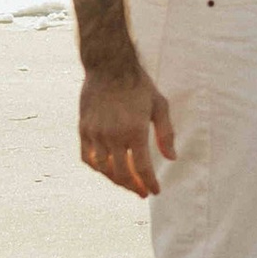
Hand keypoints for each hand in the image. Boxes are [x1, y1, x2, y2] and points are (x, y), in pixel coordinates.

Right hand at [80, 64, 174, 198]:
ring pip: (103, 168)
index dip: (149, 183)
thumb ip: (166, 133)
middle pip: (121, 173)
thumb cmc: (138, 85)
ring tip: (126, 182)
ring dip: (115, 180)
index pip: (142, 167)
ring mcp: (96, 133)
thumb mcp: (159, 105)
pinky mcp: (84, 129)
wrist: (109, 66)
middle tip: (141, 192)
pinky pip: (87, 157)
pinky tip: (107, 169)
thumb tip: (172, 158)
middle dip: (133, 186)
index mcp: (135, 130)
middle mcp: (113, 135)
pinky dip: (97, 168)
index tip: (155, 191)